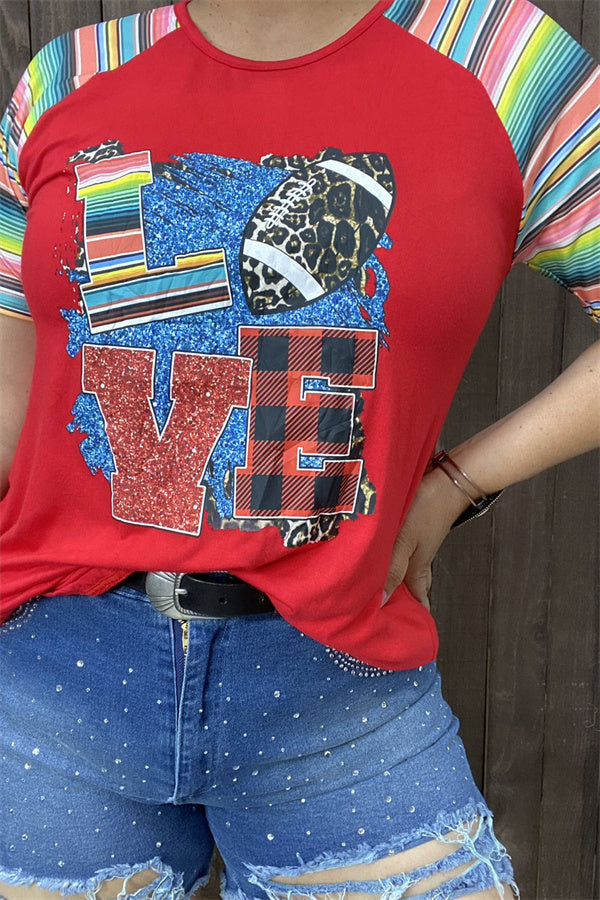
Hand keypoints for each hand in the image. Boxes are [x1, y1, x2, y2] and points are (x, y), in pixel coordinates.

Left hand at [383, 466, 469, 610]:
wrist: (447, 480)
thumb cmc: (427, 510)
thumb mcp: (404, 542)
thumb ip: (392, 570)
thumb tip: (380, 601)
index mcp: (417, 568)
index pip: (417, 600)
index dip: (412, 617)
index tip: (403, 633)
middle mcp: (417, 559)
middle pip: (409, 587)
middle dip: (398, 601)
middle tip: (381, 612)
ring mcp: (416, 544)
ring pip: (403, 568)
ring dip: (391, 578)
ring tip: (372, 587)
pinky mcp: (411, 529)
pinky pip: (400, 551)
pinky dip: (390, 557)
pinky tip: (378, 554)